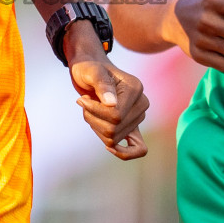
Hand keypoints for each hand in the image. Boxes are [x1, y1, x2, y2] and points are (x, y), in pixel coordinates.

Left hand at [66, 26, 148, 159]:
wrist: (90, 72)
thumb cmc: (89, 69)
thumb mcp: (91, 71)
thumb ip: (101, 84)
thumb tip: (111, 104)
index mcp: (136, 88)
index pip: (116, 116)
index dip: (94, 112)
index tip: (82, 100)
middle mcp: (142, 104)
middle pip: (114, 129)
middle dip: (93, 119)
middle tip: (85, 103)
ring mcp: (139, 116)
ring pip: (114, 138)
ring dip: (96, 127)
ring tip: (91, 110)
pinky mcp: (133, 126)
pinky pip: (138, 149)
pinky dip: (123, 153)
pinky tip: (109, 147)